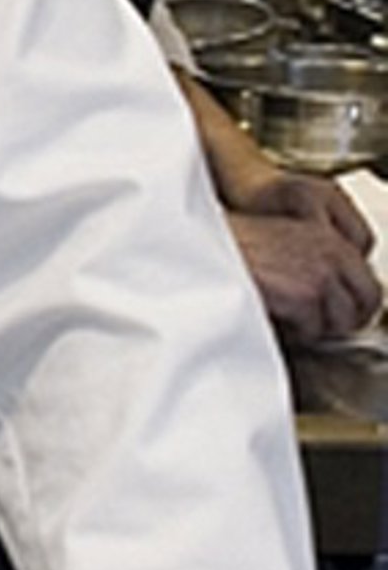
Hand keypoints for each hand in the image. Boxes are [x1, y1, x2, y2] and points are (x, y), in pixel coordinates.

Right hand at [227, 203, 380, 343]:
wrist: (201, 249)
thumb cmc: (234, 249)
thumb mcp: (285, 244)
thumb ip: (315, 263)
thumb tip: (333, 297)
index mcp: (328, 235)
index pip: (369, 281)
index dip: (355, 305)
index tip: (339, 316)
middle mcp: (333, 250)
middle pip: (368, 301)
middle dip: (345, 320)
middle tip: (321, 327)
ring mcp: (322, 273)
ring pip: (342, 321)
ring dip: (317, 328)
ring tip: (290, 322)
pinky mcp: (306, 295)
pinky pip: (313, 331)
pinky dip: (295, 333)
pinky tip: (274, 318)